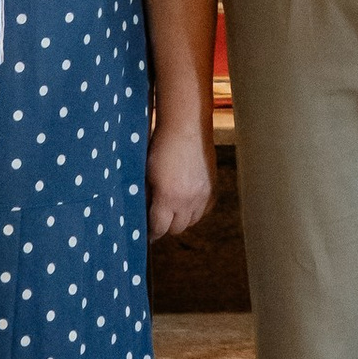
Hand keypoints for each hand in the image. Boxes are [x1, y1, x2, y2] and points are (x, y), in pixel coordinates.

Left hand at [147, 117, 216, 237]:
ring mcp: (203, 195)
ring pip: (192, 221)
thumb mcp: (146, 174)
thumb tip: (144, 213)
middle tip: (159, 218)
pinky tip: (188, 200)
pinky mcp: (213, 187)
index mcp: (167, 198)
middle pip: (177, 229)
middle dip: (166, 226)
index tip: (147, 232)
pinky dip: (196, 209)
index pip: (159, 228)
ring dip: (182, 218)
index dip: (151, 232)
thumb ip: (146, 197)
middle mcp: (188, 200)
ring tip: (173, 208)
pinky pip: (205, 210)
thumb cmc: (161, 146)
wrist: (186, 126)